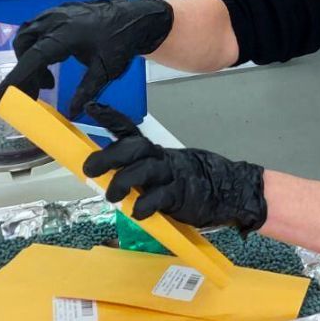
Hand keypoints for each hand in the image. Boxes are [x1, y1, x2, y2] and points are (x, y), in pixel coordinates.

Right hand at [0, 0, 173, 117]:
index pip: (31, 60)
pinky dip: (38, 47)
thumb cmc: (122, 42)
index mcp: (63, 35)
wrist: (136, 17)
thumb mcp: (105, 71)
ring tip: (47, 81)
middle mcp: (54, 20)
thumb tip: (71, 113)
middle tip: (36, 94)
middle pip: (24, 48)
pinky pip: (37, 28)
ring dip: (31, 59)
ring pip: (28, 36)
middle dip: (25, 73)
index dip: (14, 80)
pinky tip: (53, 62)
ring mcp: (56, 13)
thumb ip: (86, 92)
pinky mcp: (60, 12)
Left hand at [83, 103, 266, 234]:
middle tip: (90, 169)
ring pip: (142, 171)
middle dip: (108, 156)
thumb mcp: (164, 169)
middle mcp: (160, 158)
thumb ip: (140, 171)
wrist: (229, 190)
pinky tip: (138, 213)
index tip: (90, 107)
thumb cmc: (192, 181)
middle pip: (132, 148)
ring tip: (112, 197)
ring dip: (122, 183)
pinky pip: (158, 198)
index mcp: (155, 151)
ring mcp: (171, 176)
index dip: (110, 118)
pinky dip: (144, 206)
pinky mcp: (180, 195)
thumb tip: (107, 176)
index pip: (129, 130)